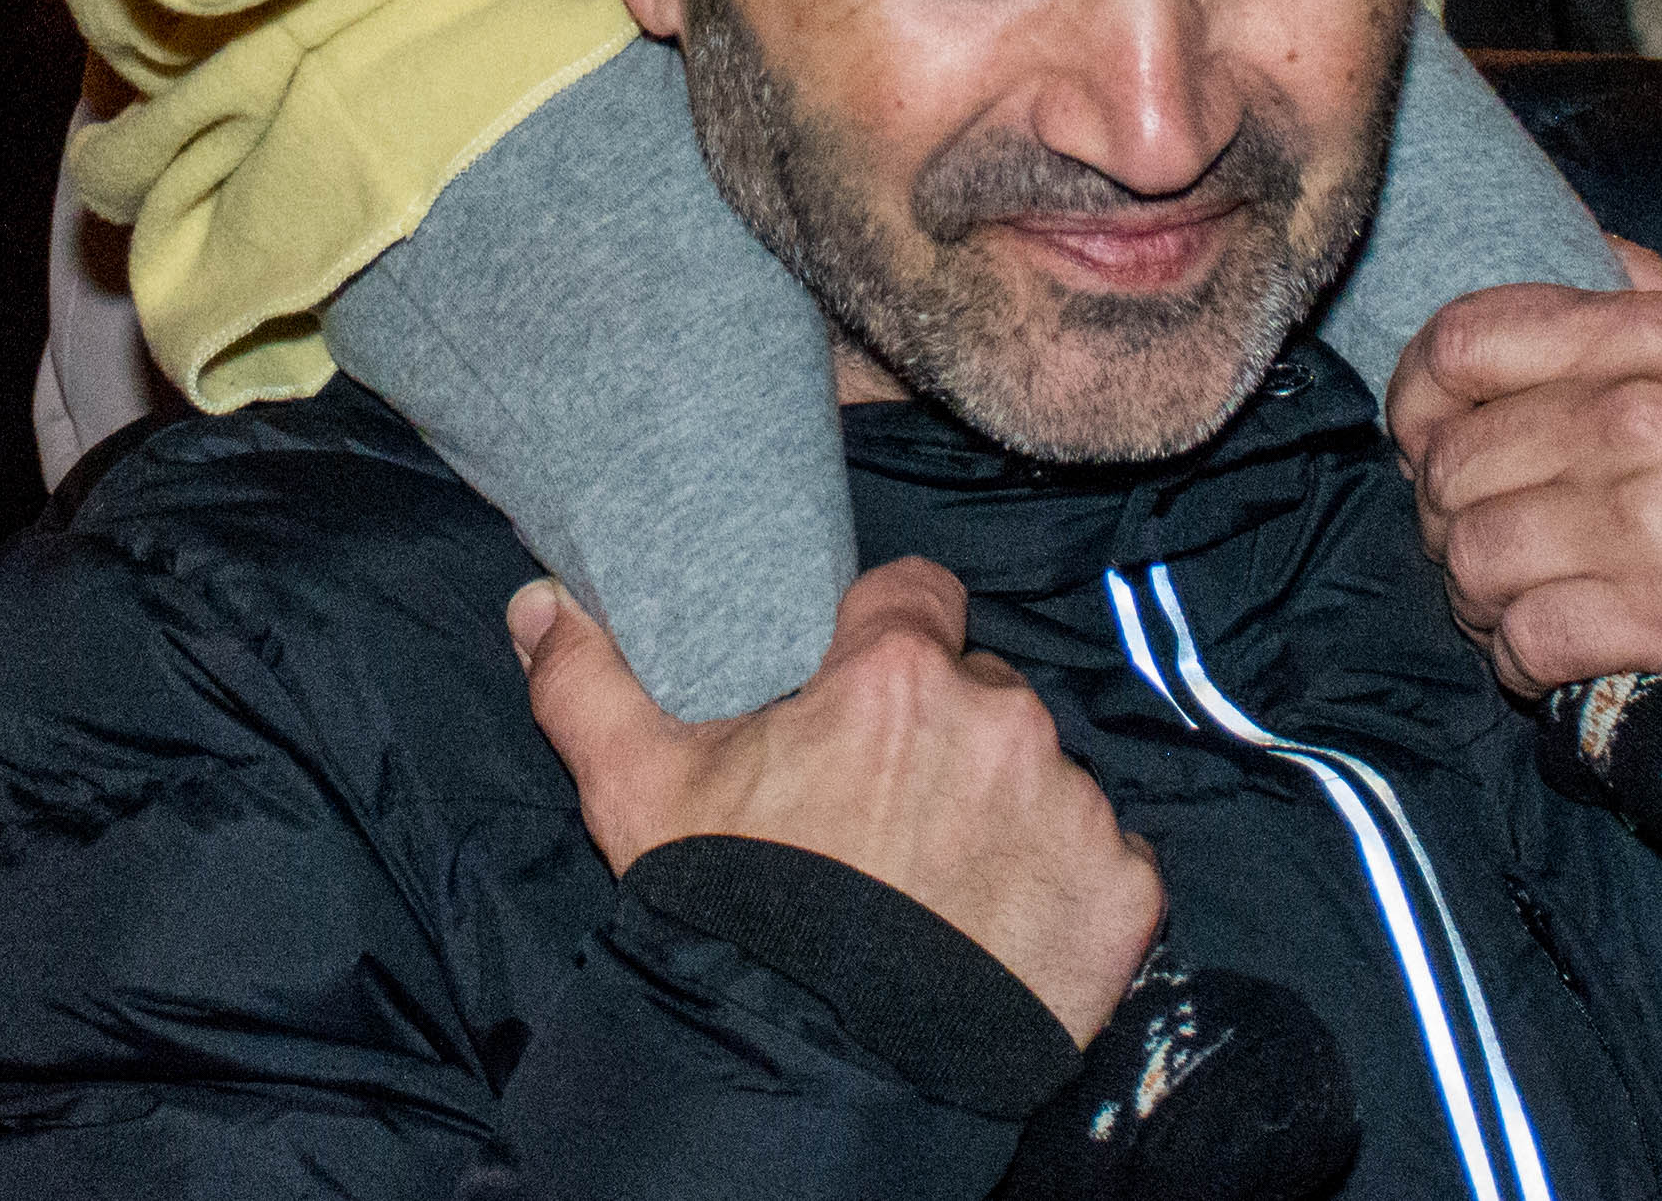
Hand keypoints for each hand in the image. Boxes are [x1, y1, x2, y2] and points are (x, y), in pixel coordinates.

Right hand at [512, 557, 1161, 1049]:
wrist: (821, 1066)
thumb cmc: (733, 913)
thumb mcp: (637, 791)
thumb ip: (589, 681)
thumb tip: (539, 604)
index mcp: (896, 673)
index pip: (917, 596)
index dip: (887, 639)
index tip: (859, 694)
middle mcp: (1002, 718)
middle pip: (983, 691)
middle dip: (946, 735)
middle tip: (890, 809)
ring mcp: (1073, 807)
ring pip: (1045, 775)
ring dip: (1007, 808)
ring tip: (945, 881)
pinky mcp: (1122, 892)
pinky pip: (1106, 860)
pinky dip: (1066, 886)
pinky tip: (1006, 928)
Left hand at [1385, 240, 1661, 701]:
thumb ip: (1640, 282)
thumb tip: (1560, 241)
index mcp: (1642, 334)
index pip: (1456, 345)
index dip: (1416, 402)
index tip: (1429, 442)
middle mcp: (1636, 414)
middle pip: (1450, 465)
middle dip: (1444, 517)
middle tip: (1478, 541)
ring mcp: (1652, 516)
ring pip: (1474, 557)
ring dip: (1475, 597)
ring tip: (1510, 604)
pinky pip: (1530, 640)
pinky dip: (1518, 662)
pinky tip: (1545, 658)